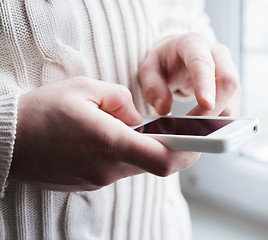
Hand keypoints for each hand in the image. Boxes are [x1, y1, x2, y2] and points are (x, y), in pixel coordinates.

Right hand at [10, 78, 198, 190]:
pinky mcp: (91, 183)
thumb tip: (139, 118)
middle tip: (168, 127)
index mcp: (110, 144)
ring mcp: (99, 180)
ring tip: (121, 126)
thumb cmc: (42, 112)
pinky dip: (123, 154)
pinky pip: (118, 169)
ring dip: (141, 147)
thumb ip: (123, 101)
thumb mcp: (87, 90)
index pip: (164, 160)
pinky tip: (105, 138)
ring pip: (136, 165)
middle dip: (167, 145)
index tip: (201, 140)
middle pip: (154, 163)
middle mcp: (108, 169)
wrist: (7, 141)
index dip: (189, 151)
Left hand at [139, 33, 240, 116]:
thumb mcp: (149, 70)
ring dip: (216, 117)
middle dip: (214, 108)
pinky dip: (219, 120)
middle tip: (193, 126)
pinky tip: (203, 125)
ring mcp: (230, 70)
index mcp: (193, 45)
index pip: (203, 63)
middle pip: (228, 81)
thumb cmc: (165, 61)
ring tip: (194, 128)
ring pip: (233, 98)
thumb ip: (152, 88)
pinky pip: (233, 106)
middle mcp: (217, 54)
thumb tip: (163, 109)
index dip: (206, 84)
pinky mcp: (234, 88)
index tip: (205, 104)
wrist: (179, 56)